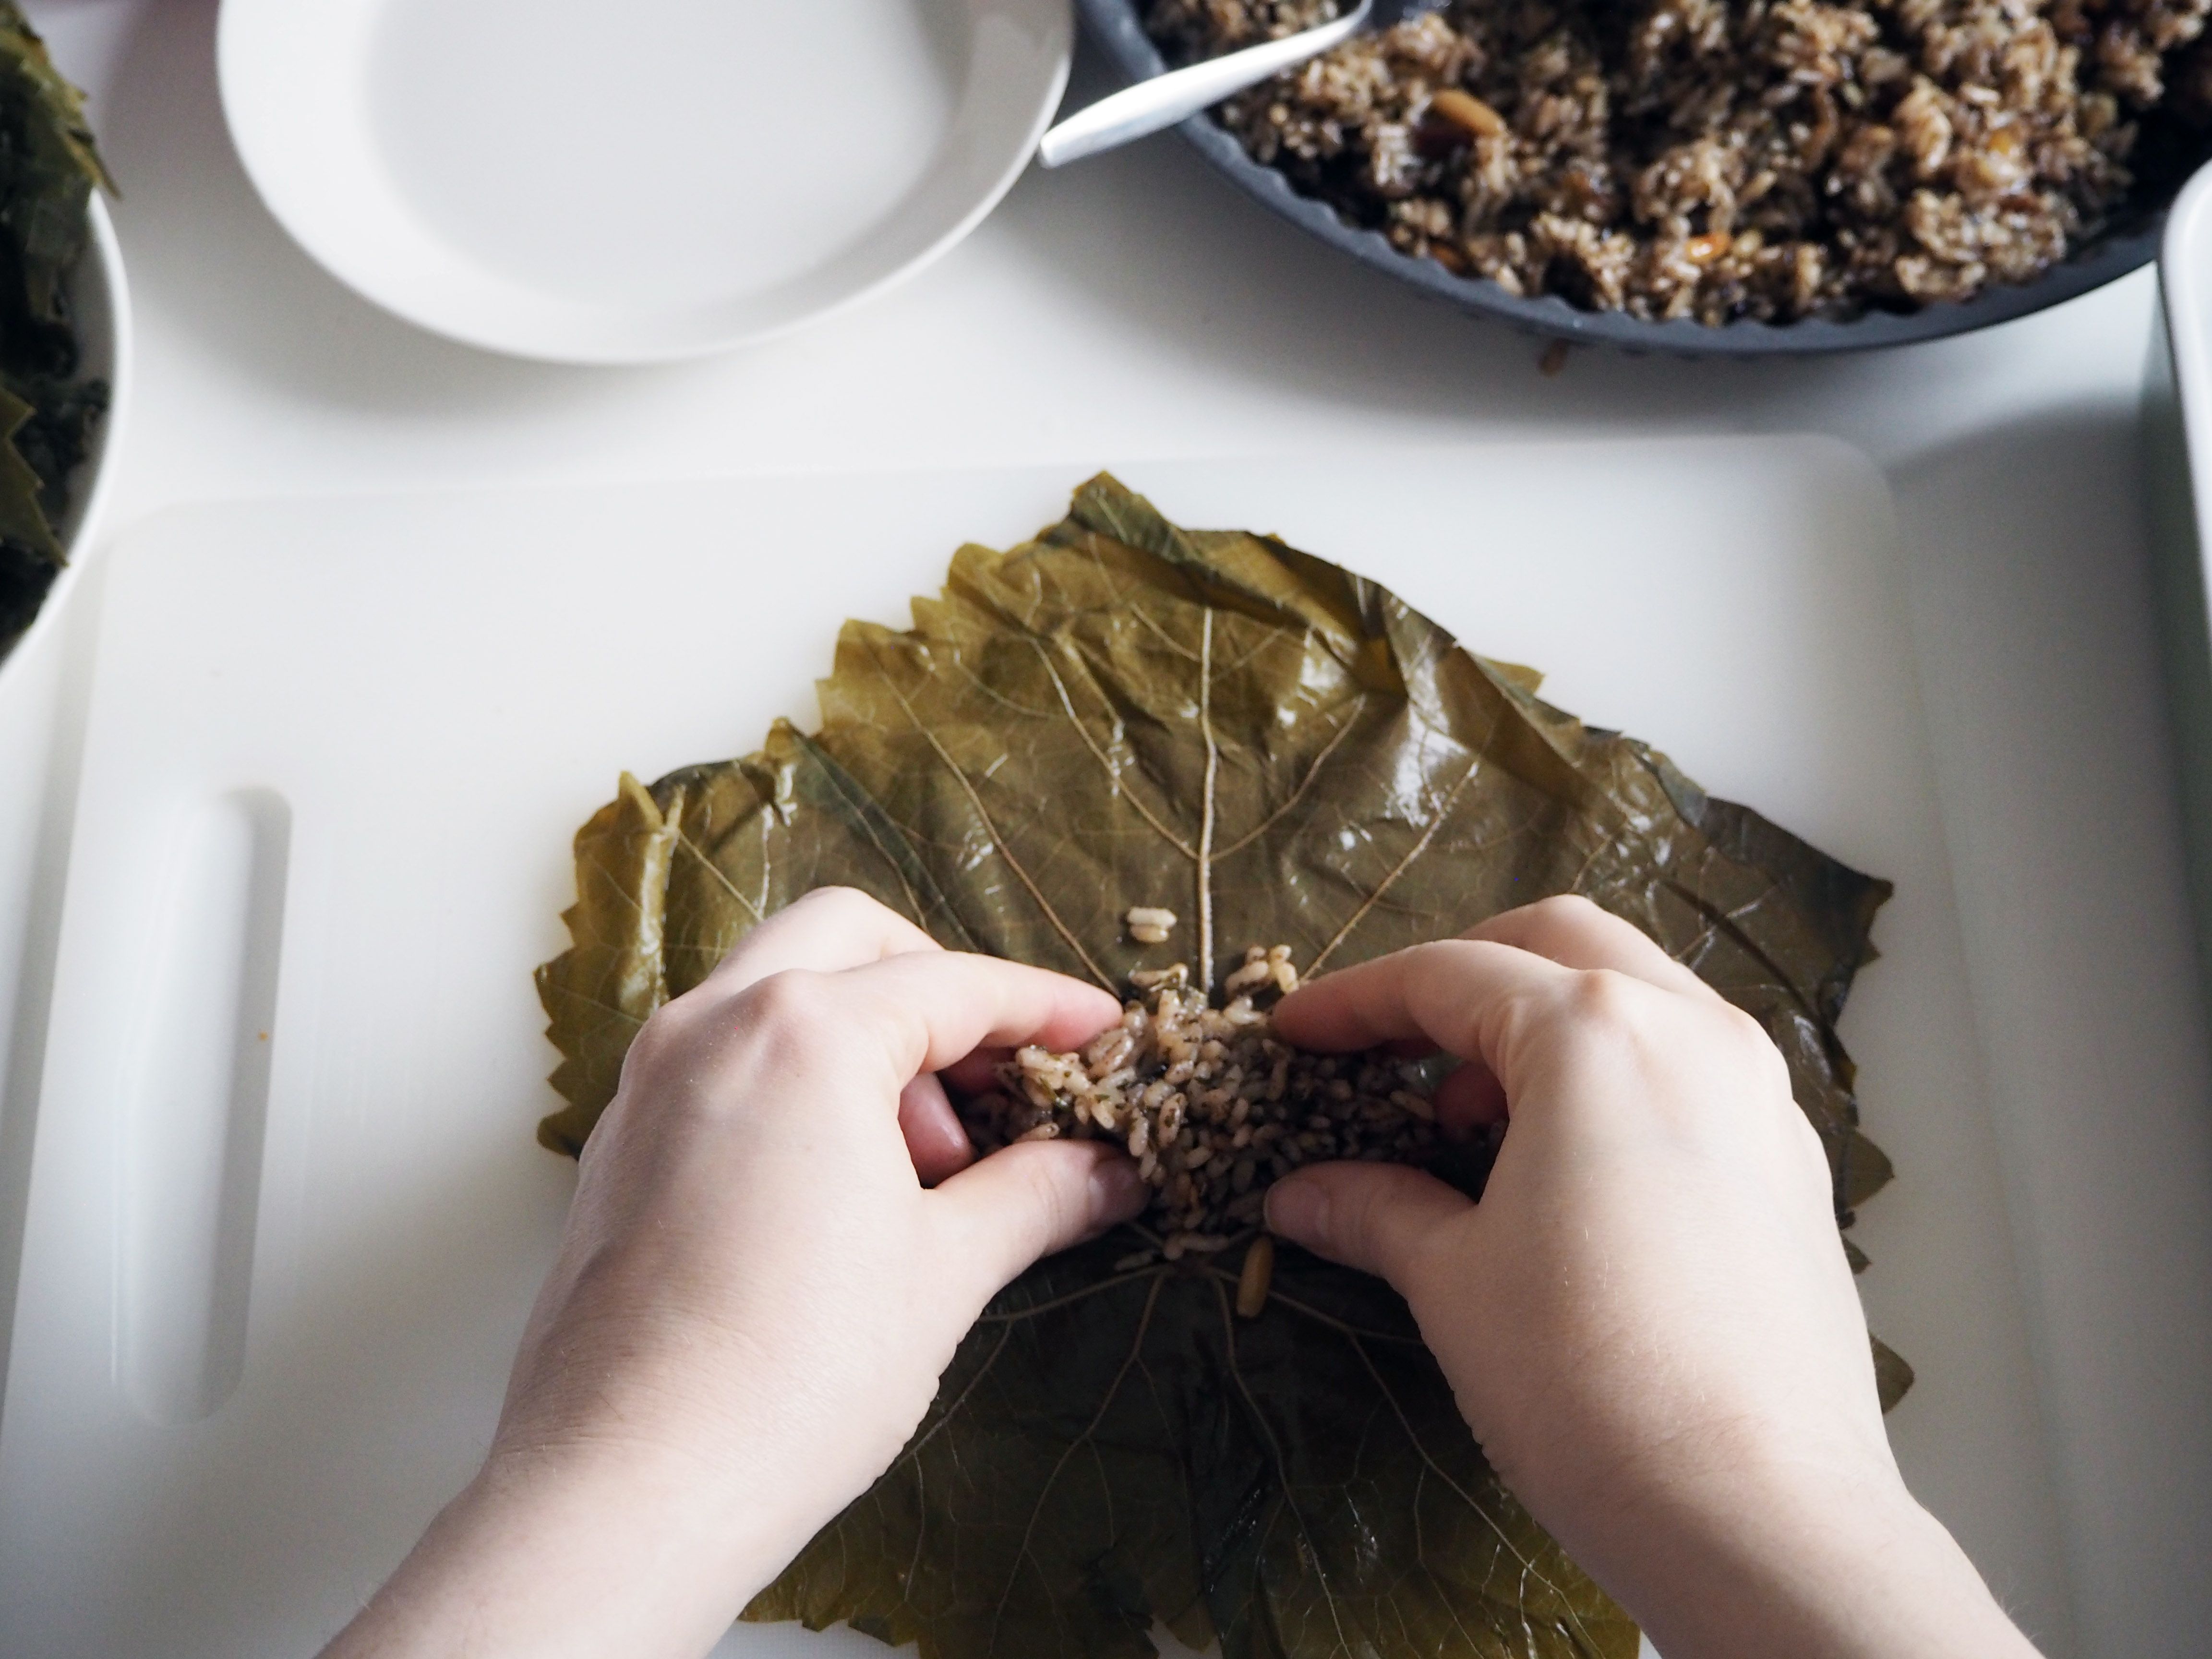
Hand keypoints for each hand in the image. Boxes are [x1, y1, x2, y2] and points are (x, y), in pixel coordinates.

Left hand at [322, 888, 1141, 1658]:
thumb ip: (1034, 1197)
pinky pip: (722, 1059)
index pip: (954, 985)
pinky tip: (843, 1185)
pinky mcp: (619, 1143)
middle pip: (851, 942)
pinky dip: (795, 1079)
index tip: (1099, 1037)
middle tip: (1001, 1088)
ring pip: (776, 991)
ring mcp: (651, 1081)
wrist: (623, 1493)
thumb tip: (1106, 1172)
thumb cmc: (786, 1380)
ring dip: (865, 1038)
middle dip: (941, 993)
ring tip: (924, 1164)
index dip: (1043, 1008)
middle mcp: (712, 1026)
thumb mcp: (943, 1274)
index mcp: (803, 1033)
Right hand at [1265, 896, 2038, 1658]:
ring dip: (1541, 1028)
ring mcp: (1759, 1095)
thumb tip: (1302, 1195)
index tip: (1297, 1035)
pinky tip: (1563, 1167)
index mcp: (1596, 1034)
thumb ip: (1376, 1211)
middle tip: (1387, 1045)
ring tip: (1468, 1121)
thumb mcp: (1454, 1282)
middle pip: (1556, 947)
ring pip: (1636, 999)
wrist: (1757, 1516)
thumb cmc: (1591, 1384)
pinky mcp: (1792, 1164)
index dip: (1355, 1003)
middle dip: (1460, 979)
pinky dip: (1612, 1079)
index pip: (1448, 977)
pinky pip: (1688, 1071)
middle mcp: (1693, 1033)